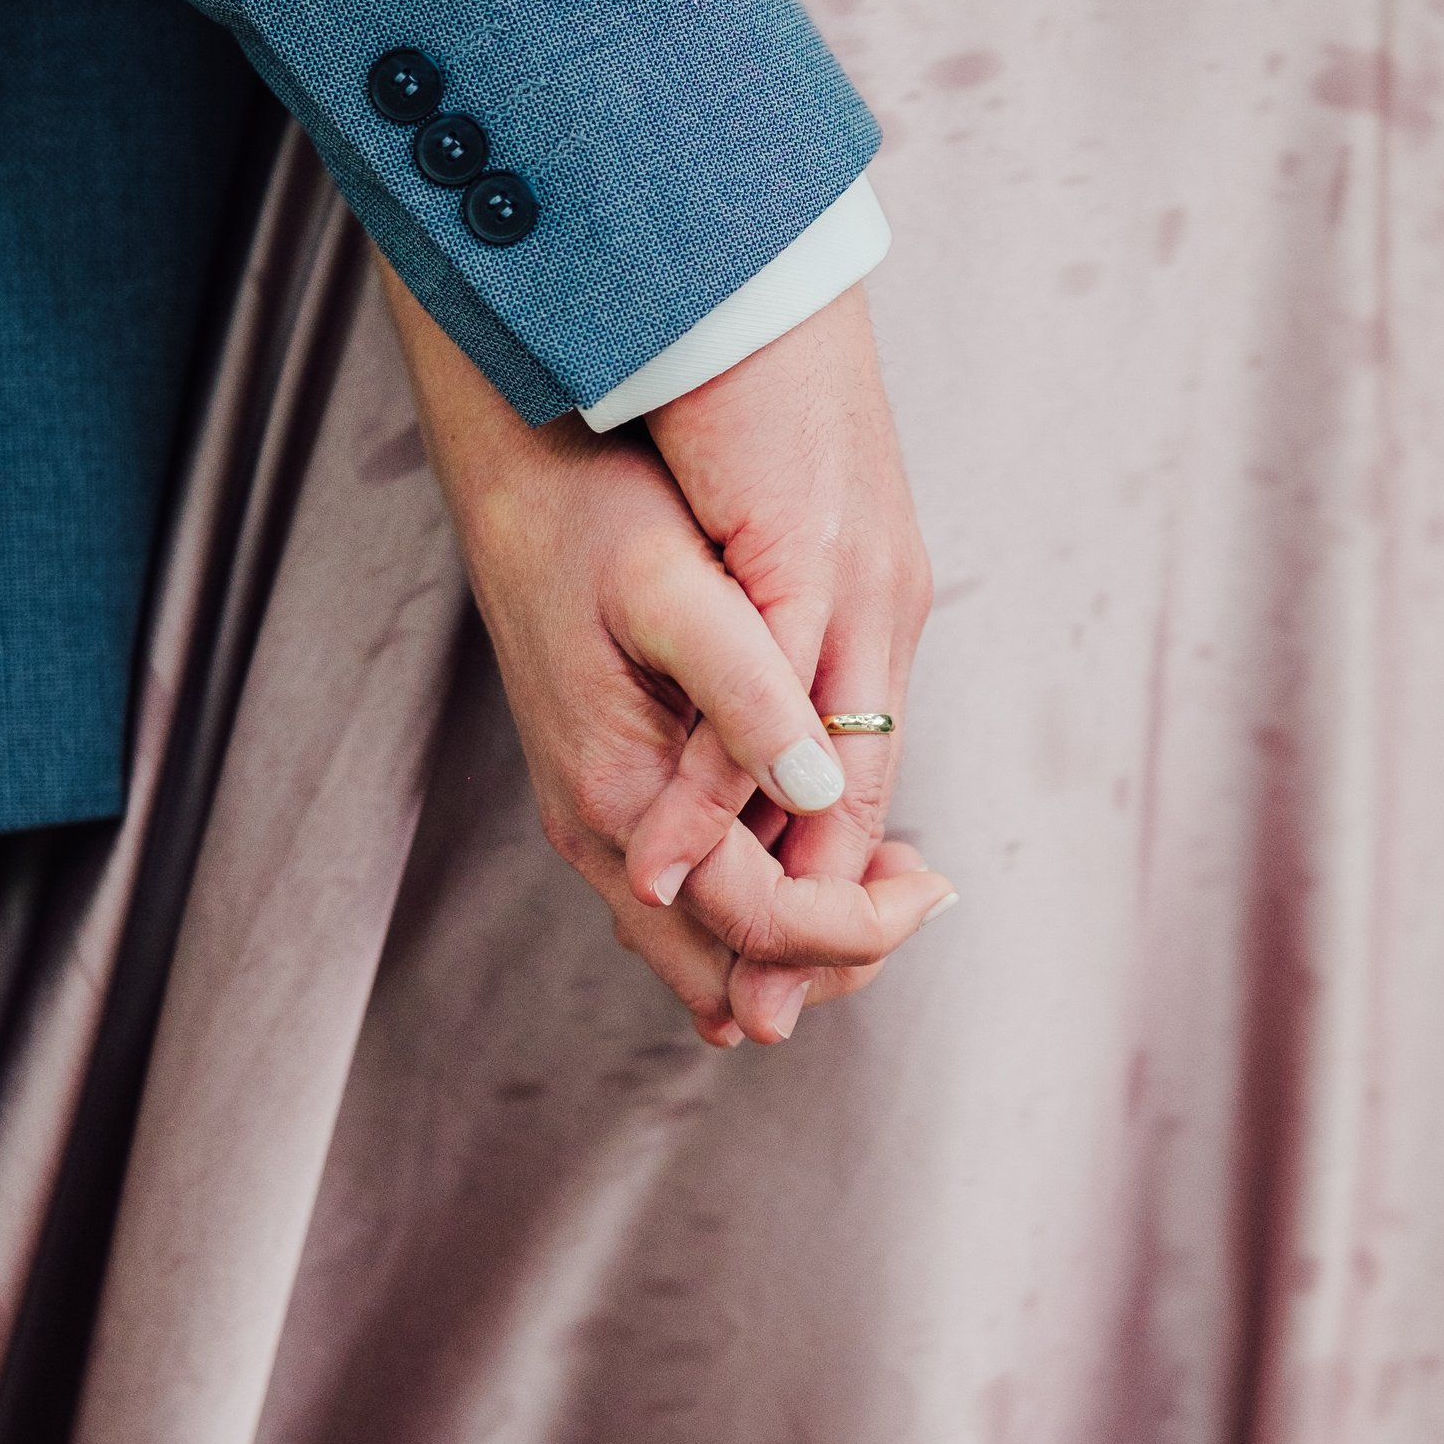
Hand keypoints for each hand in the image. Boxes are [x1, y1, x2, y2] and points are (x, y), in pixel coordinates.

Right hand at [380, 267, 949, 1049]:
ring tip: (888, 874)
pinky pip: (684, 897)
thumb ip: (746, 698)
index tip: (937, 885)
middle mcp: (598, 833)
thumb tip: (822, 798)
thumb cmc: (591, 513)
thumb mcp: (674, 590)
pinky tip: (816, 841)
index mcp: (623, 794)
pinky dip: (758, 901)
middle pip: (729, 972)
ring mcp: (591, 822)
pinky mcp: (599, 795)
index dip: (860, 927)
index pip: (762, 927)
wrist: (507, 471)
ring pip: (702, 947)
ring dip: (799, 934)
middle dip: (835, 954)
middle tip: (921, 889)